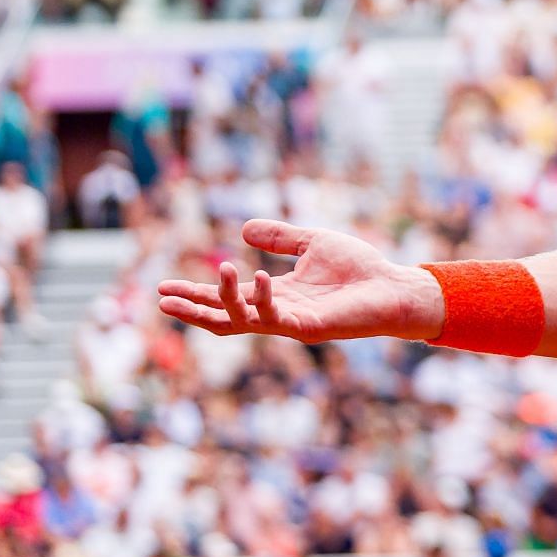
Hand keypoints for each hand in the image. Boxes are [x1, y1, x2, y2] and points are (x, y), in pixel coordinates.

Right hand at [158, 219, 443, 343]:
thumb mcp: (313, 243)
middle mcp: (277, 312)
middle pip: (224, 318)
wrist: (394, 287)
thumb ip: (280, 237)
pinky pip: (277, 317)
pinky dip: (264, 298)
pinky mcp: (310, 328)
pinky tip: (261, 276)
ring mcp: (292, 323)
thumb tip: (243, 229)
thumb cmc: (359, 268)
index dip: (195, 293)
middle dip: (193, 310)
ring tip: (220, 269)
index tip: (163, 288)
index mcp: (275, 295)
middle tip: (161, 299)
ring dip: (226, 300)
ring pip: (244, 320)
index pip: (226, 298)